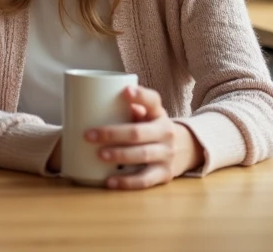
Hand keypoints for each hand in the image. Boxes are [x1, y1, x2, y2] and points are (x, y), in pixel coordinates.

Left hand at [87, 85, 204, 189]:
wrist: (183, 150)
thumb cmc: (151, 128)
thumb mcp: (147, 115)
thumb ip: (128, 110)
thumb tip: (98, 106)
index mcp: (158, 113)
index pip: (152, 100)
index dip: (140, 95)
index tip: (125, 91)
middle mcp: (166, 132)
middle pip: (138, 132)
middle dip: (112, 134)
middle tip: (89, 136)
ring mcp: (167, 154)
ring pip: (142, 154)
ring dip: (119, 155)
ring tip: (99, 155)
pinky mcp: (165, 174)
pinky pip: (145, 180)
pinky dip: (126, 182)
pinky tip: (109, 181)